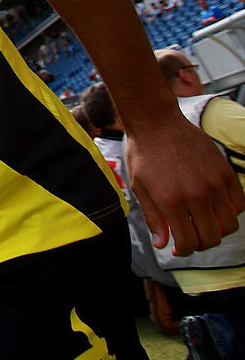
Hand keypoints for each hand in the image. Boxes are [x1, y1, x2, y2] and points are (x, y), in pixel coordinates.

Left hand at [126, 118, 244, 255]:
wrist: (157, 123)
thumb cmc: (144, 153)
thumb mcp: (139, 187)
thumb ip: (153, 217)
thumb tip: (162, 244)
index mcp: (171, 201)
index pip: (188, 242)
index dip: (183, 251)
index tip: (178, 249)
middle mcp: (196, 195)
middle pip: (212, 237)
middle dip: (201, 244)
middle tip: (191, 238)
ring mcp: (214, 183)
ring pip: (230, 224)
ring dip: (218, 230)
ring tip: (204, 224)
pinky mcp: (225, 172)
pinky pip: (240, 203)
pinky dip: (231, 212)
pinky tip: (216, 208)